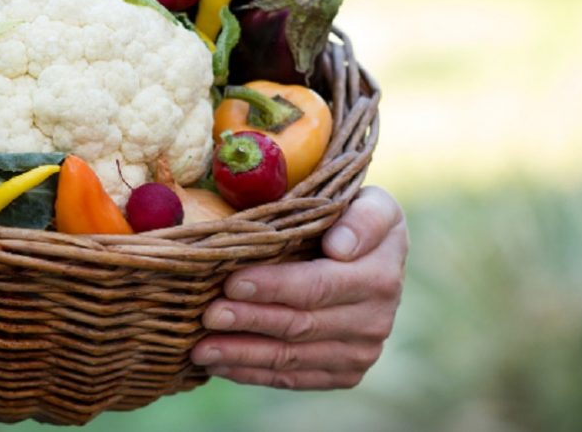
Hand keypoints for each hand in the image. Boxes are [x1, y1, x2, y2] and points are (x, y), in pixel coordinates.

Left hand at [191, 186, 407, 389]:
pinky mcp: (344, 373)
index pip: (318, 285)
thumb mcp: (370, 202)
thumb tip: (339, 248)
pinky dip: (252, 373)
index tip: (233, 282)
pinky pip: (293, 378)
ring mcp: (361, 352)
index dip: (274, 286)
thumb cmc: (354, 216)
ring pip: (291, 357)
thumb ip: (363, 218)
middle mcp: (376, 319)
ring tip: (201, 349)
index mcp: (381, 274)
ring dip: (242, 354)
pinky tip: (219, 364)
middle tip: (208, 315)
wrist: (373, 255)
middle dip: (249, 321)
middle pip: (300, 324)